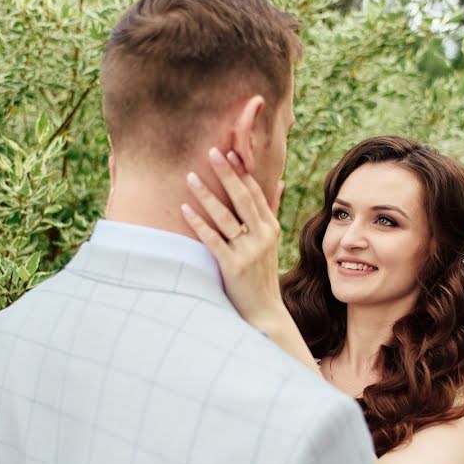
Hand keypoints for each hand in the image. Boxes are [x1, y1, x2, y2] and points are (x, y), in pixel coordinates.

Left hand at [180, 148, 285, 326]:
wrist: (264, 312)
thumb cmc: (261, 275)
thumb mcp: (270, 242)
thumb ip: (269, 211)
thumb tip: (278, 183)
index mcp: (270, 228)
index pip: (254, 192)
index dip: (241, 172)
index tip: (229, 151)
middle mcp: (262, 236)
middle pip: (241, 198)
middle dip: (226, 174)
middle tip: (211, 152)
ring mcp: (249, 251)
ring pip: (225, 216)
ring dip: (207, 194)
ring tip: (191, 176)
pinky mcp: (233, 266)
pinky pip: (213, 240)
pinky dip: (198, 223)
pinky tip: (185, 209)